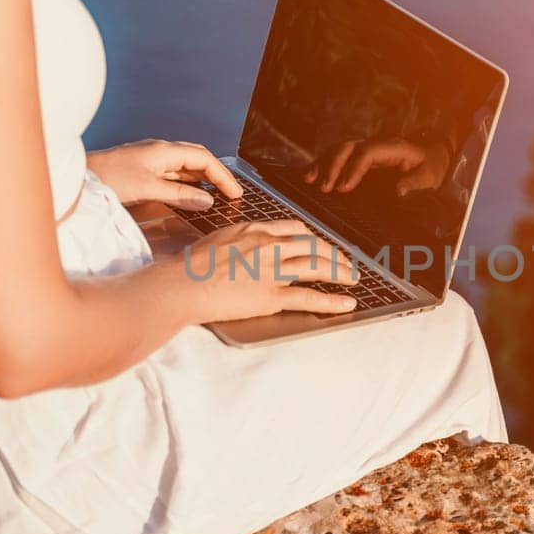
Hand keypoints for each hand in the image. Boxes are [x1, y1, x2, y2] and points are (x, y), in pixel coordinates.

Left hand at [88, 140, 241, 208]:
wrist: (77, 177)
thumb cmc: (108, 179)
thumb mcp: (148, 189)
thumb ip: (179, 196)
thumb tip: (207, 200)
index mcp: (164, 151)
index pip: (204, 158)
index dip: (222, 176)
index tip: (235, 194)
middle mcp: (160, 151)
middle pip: (197, 158)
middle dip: (216, 174)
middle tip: (230, 194)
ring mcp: (150, 159)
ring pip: (184, 167)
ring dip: (201, 179)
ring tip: (215, 195)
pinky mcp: (141, 169)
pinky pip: (172, 174)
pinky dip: (186, 184)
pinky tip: (188, 195)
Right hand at [177, 220, 359, 321]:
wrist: (180, 284)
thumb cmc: (189, 266)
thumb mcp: (218, 239)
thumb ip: (239, 240)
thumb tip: (246, 247)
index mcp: (254, 229)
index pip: (295, 229)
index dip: (313, 238)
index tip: (321, 245)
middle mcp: (268, 245)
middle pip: (312, 245)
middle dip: (333, 254)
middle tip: (346, 263)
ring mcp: (271, 269)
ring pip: (317, 266)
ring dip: (340, 272)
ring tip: (353, 279)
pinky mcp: (270, 295)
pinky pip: (309, 297)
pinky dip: (332, 301)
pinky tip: (347, 303)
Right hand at [302, 136, 451, 195]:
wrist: (430, 154)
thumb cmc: (430, 166)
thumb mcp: (429, 175)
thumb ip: (416, 182)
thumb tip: (400, 191)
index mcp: (393, 147)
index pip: (367, 153)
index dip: (353, 169)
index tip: (343, 188)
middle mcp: (376, 143)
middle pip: (349, 147)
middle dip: (333, 166)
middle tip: (324, 188)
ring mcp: (366, 145)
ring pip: (339, 149)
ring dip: (323, 163)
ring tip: (310, 180)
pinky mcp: (360, 153)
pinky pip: (338, 154)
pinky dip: (323, 163)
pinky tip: (311, 175)